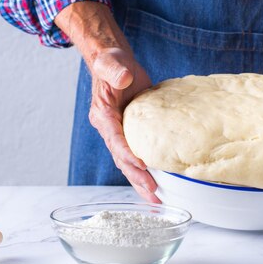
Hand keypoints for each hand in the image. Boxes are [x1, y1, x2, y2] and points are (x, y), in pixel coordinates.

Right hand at [55, 1, 159, 202]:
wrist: (116, 65)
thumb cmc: (112, 63)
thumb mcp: (112, 63)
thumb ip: (115, 71)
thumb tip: (124, 79)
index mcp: (103, 115)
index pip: (114, 138)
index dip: (127, 153)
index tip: (141, 165)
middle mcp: (109, 129)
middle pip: (122, 158)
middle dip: (137, 177)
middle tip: (153, 193)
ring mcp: (120, 134)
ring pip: (129, 163)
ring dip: (141, 181)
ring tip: (156, 200)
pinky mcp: (132, 134)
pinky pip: (138, 156)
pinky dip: (147, 171)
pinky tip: (159, 185)